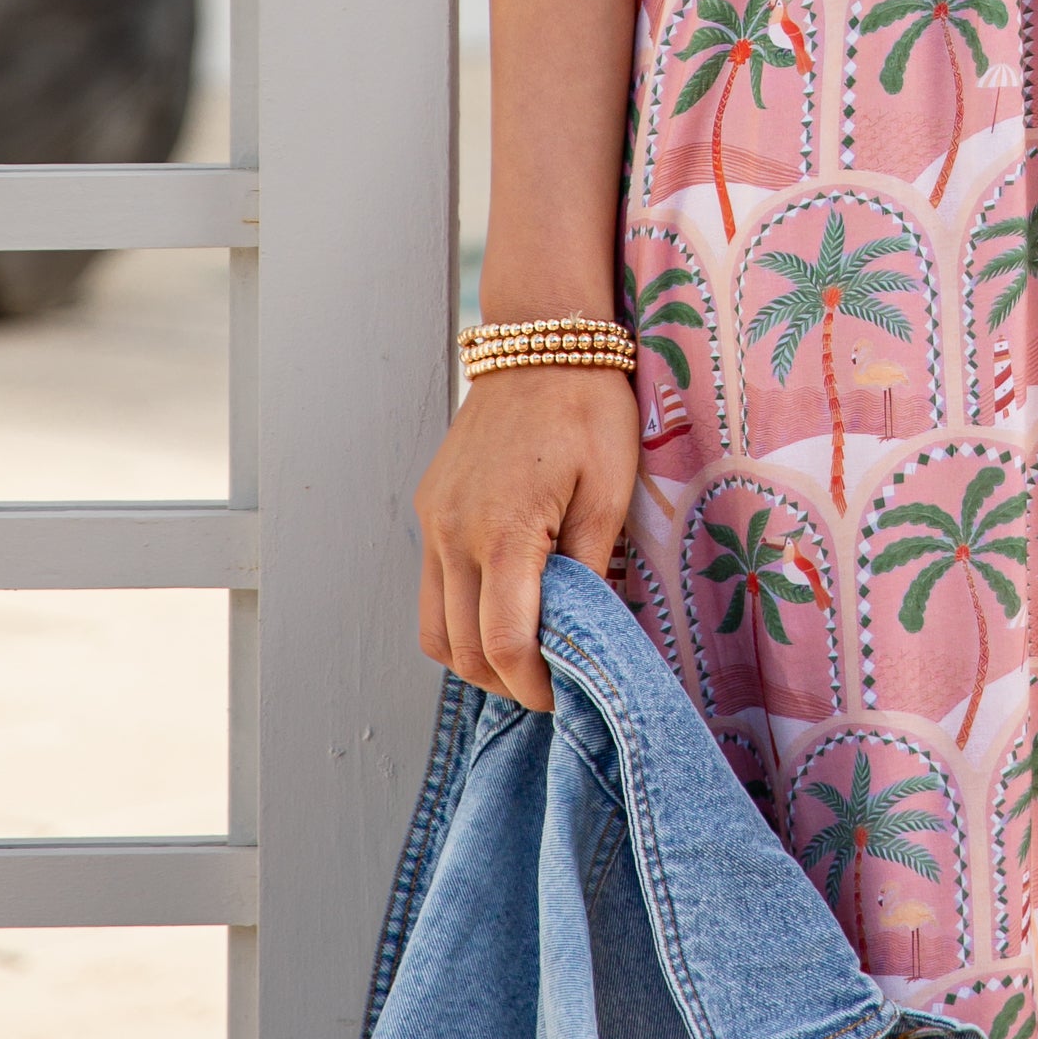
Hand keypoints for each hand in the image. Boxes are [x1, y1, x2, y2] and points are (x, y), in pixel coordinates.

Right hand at [413, 366, 640, 710]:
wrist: (541, 341)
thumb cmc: (588, 410)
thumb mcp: (609, 491)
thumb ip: (590, 570)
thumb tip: (585, 636)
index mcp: (504, 531)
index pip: (503, 644)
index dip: (534, 686)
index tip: (566, 697)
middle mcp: (453, 533)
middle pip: (463, 650)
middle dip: (507, 681)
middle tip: (554, 681)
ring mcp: (433, 521)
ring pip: (435, 630)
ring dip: (476, 657)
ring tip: (526, 651)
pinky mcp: (428, 509)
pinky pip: (432, 589)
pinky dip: (459, 618)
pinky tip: (501, 607)